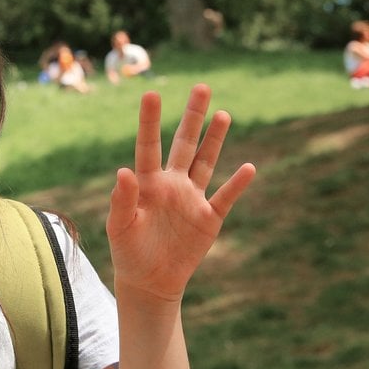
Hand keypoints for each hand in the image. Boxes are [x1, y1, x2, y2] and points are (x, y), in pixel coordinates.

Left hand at [106, 84, 255, 305]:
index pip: (148, 145)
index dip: (150, 121)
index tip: (151, 94)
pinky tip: (249, 167)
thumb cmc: (128, 251)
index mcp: (147, 182)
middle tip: (201, 87)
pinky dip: (237, 184)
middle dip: (193, 117)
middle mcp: (172, 183)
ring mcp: (192, 199)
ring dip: (215, 140)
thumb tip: (123, 171)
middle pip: (184, 144)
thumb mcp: (120, 227)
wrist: (149, 281)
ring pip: (206, 162)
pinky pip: (225, 197)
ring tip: (223, 113)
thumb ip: (122, 200)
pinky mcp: (209, 218)